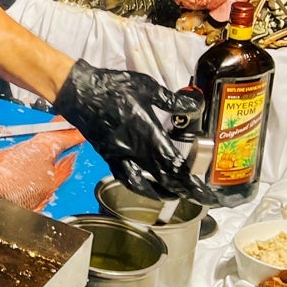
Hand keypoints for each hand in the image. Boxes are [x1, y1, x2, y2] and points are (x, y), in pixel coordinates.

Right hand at [52, 60, 206, 201]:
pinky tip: (147, 189)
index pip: (176, 165)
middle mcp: (135, 151)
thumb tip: (195, 105)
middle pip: (165, 179)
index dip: (192, 181)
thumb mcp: (148, 88)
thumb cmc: (112, 87)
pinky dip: (140, 187)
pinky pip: (126, 177)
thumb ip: (172, 100)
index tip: (206, 192)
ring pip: (146, 183)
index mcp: (148, 134)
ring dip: (165, 192)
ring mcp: (121, 156)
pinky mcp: (109, 156)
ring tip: (178, 195)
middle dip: (186, 191)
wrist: (80, 92)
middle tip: (201, 198)